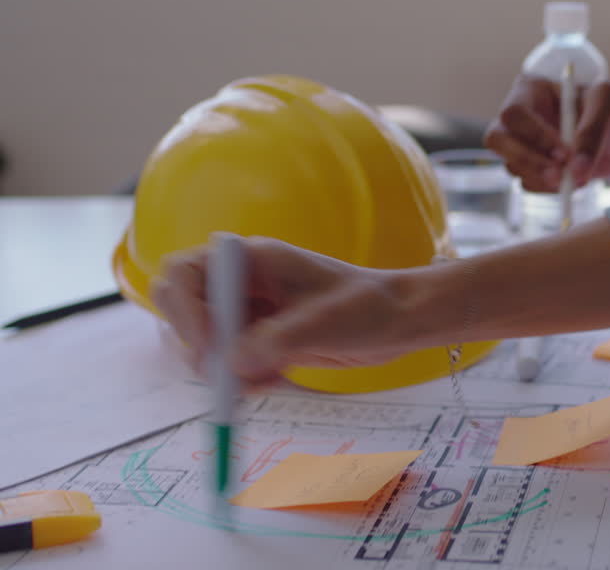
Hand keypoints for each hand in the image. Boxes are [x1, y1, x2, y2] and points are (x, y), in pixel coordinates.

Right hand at [151, 236, 421, 386]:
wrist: (399, 322)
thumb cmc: (369, 307)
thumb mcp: (324, 323)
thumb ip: (275, 342)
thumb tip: (231, 364)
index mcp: (253, 259)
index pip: (184, 272)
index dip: (185, 310)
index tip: (209, 347)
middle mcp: (242, 282)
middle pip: (181, 306)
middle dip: (197, 343)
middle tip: (227, 374)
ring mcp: (248, 311)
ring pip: (203, 342)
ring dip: (223, 368)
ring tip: (267, 379)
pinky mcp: (259, 339)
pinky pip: (229, 363)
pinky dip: (242, 379)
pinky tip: (277, 379)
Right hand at [483, 74, 609, 191]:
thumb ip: (592, 130)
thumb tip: (575, 169)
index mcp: (531, 90)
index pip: (514, 114)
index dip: (534, 136)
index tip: (565, 154)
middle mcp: (521, 117)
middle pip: (498, 140)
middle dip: (529, 161)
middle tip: (561, 176)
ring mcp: (524, 144)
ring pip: (512, 166)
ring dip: (543, 178)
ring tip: (578, 176)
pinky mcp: (535, 168)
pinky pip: (528, 184)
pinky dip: (550, 190)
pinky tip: (574, 181)